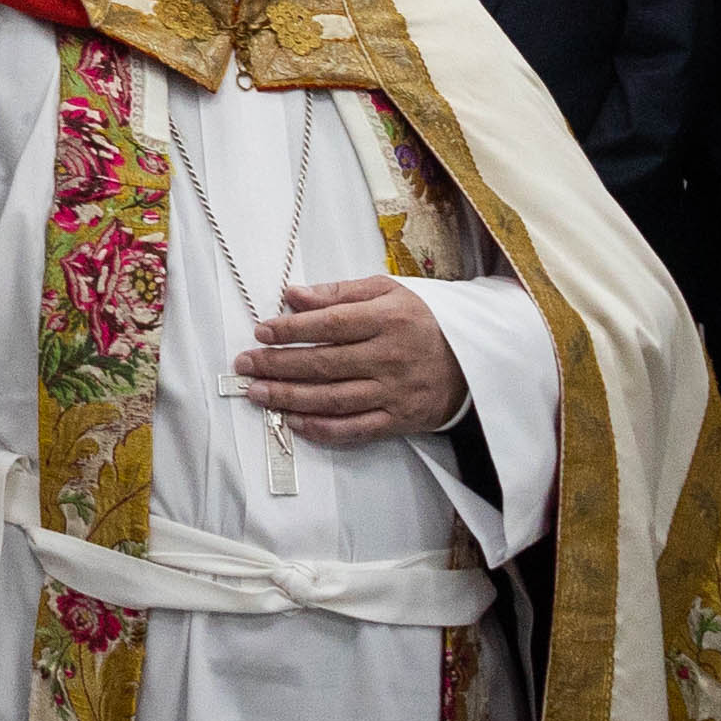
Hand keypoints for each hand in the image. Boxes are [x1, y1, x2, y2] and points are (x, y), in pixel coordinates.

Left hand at [239, 277, 464, 444]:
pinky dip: (321, 428)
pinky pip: (354, 429)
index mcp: (388, 319)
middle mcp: (390, 357)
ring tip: (257, 393)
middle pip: (324, 364)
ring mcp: (395, 392)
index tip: (261, 331)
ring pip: (333, 399)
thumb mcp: (389, 292)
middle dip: (278, 365)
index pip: (328, 325)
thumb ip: (339, 292)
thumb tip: (292, 295)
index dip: (290, 329)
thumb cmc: (425, 320)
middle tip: (245, 365)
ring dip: (289, 398)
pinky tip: (293, 420)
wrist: (476, 359)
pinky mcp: (400, 420)